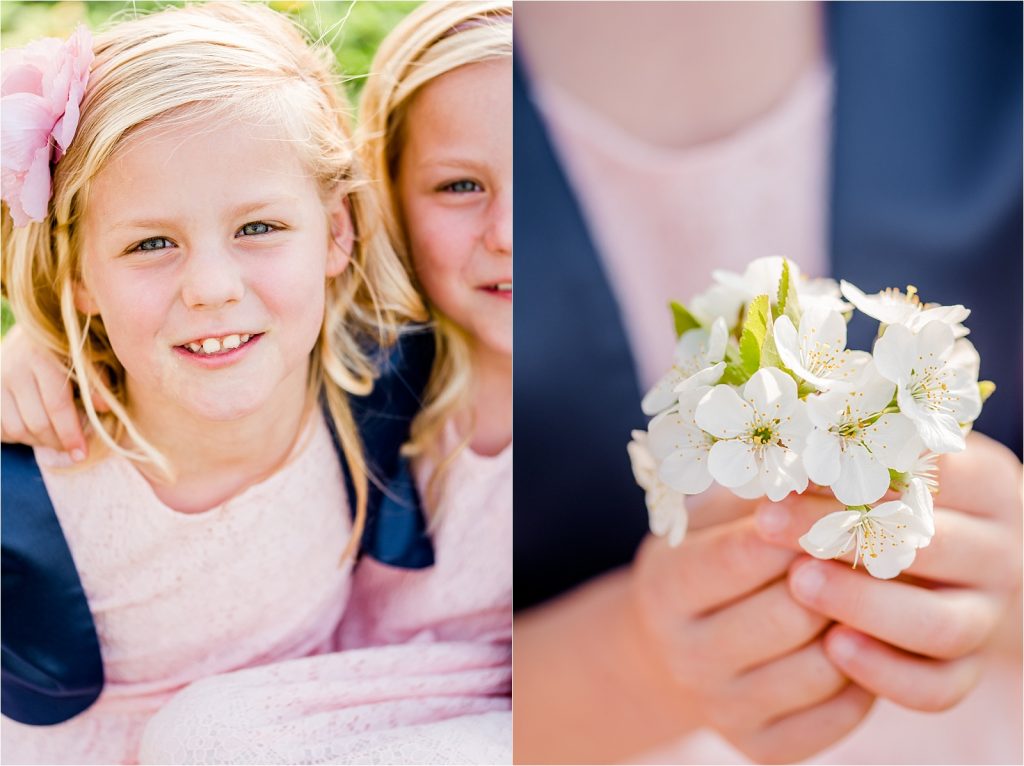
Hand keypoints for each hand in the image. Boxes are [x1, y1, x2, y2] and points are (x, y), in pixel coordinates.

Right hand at [1, 324, 100, 456]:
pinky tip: (32, 431)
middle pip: (36, 422)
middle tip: (70, 448)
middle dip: (57, 442)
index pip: (57, 405)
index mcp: (43, 357)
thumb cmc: (64, 350)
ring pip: (16, 429)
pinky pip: (0, 429)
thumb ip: (96, 381)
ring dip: (38, 442)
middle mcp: (14, 368)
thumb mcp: (85, 359)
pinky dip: (16, 437)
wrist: (28, 335)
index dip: (71, 433)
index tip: (82, 454)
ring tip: (54, 439)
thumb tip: (103, 409)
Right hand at [628, 485, 875, 763]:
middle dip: (838, 574)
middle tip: (870, 543)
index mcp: (665, 588)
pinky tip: (855, 637)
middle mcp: (686, 656)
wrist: (678, 645)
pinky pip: (839, 715)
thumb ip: (755, 492)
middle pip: (788, 614)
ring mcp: (722, 708)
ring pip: (822, 667)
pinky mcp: (762, 747)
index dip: (799, 526)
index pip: (740, 555)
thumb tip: (824, 456)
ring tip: (867, 589)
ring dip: (857, 624)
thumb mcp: (710, 516)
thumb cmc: (706, 557)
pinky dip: (864, 675)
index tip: (844, 496)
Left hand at [755, 431, 1022, 712]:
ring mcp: (988, 614)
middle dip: (845, 535)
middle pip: (935, 546)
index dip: (858, 471)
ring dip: (865, 605)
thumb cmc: (884, 497)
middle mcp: (1000, 550)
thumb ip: (846, 460)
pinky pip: (939, 686)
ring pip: (943, 624)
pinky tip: (832, 650)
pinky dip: (887, 673)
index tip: (788, 468)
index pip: (933, 474)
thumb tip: (774, 450)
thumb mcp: (879, 465)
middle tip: (770, 523)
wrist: (932, 565)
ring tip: (798, 585)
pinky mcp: (969, 668)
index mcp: (985, 483)